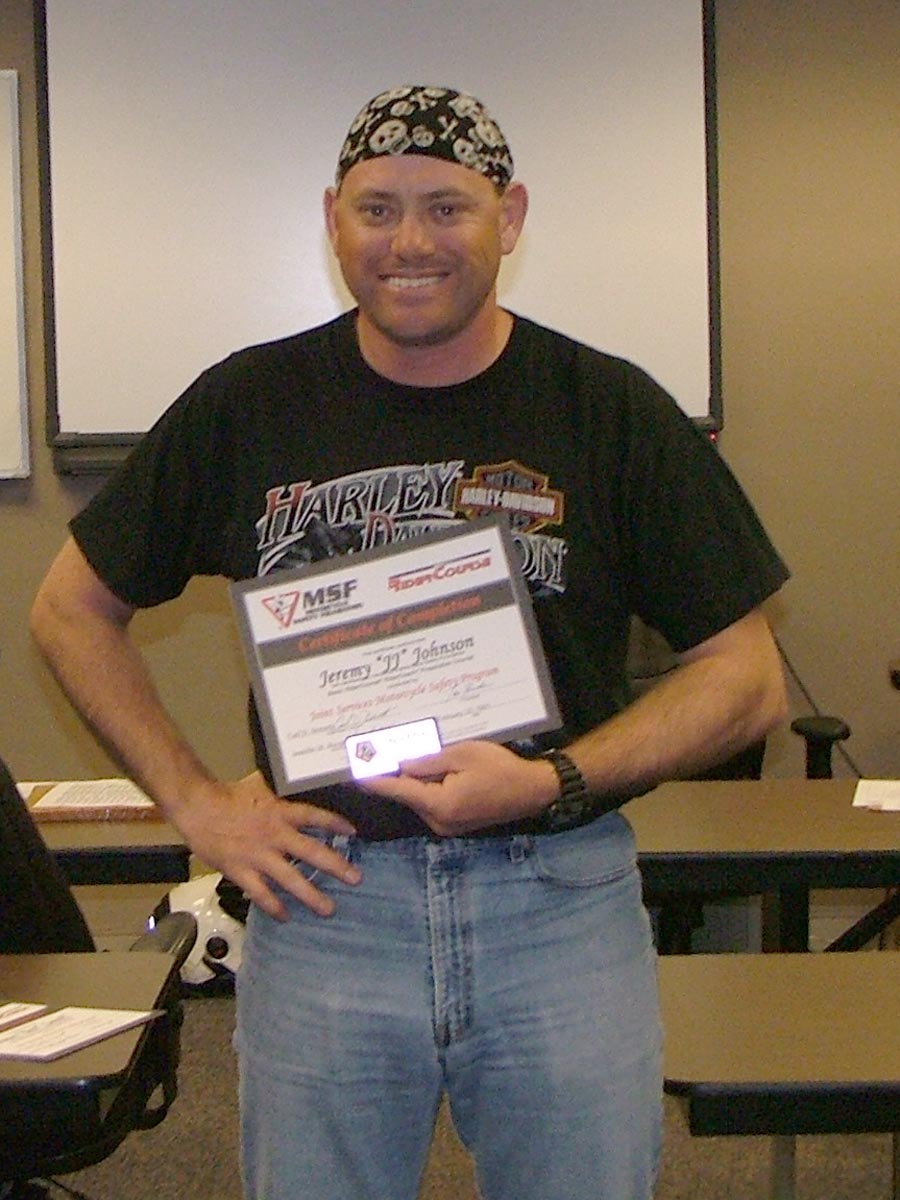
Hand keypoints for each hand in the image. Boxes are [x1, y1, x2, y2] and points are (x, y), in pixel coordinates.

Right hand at [172, 771, 360, 920]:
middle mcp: (275, 836)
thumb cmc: (227, 795)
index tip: (353, 832)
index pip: (315, 817)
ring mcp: (259, 856)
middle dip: (336, 867)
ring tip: (328, 908)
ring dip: (311, 896)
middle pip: (312, 853)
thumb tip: (294, 780)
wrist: (197, 807)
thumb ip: (279, 790)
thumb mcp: (259, 786)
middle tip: (356, 879)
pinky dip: (274, 907)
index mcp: (280, 812)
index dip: (336, 824)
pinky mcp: (241, 872)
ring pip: (291, 880)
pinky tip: (285, 916)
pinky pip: (262, 894)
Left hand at [360, 741, 556, 835]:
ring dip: (422, 778)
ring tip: (434, 756)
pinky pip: (434, 802)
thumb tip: (400, 763)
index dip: (374, 780)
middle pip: (409, 793)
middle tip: (395, 747)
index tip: (353, 772)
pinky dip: (434, 787)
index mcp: (439, 804)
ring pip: (422, 797)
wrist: (533, 791)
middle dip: (404, 771)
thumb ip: (428, 761)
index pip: (397, 790)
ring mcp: (447, 826)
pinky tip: (445, 769)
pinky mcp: (456, 824)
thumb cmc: (501, 769)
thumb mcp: (463, 754)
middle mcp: (438, 822)